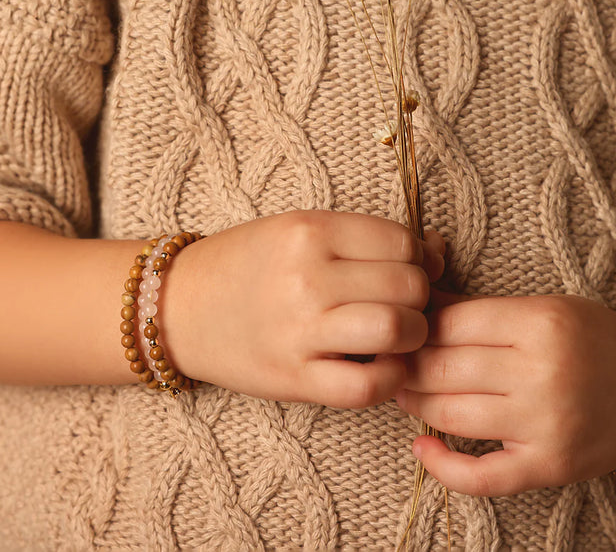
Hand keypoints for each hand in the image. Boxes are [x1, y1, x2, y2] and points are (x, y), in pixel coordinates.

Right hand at [162, 210, 445, 408]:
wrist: (179, 307)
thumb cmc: (246, 264)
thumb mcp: (298, 230)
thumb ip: (364, 237)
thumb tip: (437, 247)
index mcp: (308, 231)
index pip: (402, 241)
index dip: (418, 257)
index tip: (406, 269)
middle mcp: (306, 277)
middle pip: (407, 284)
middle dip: (419, 296)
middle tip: (403, 302)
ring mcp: (299, 331)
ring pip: (397, 328)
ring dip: (413, 334)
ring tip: (399, 334)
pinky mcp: (293, 379)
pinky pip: (368, 385)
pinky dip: (391, 378)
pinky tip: (382, 365)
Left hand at [395, 292, 615, 495]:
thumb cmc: (595, 339)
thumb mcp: (544, 308)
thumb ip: (481, 312)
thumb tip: (415, 307)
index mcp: (540, 322)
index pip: (449, 324)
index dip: (415, 328)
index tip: (400, 330)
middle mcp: (542, 373)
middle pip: (442, 369)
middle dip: (406, 366)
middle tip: (390, 363)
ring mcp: (546, 424)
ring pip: (450, 415)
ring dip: (415, 404)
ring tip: (404, 393)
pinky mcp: (550, 466)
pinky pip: (481, 477)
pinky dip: (442, 467)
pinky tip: (421, 448)